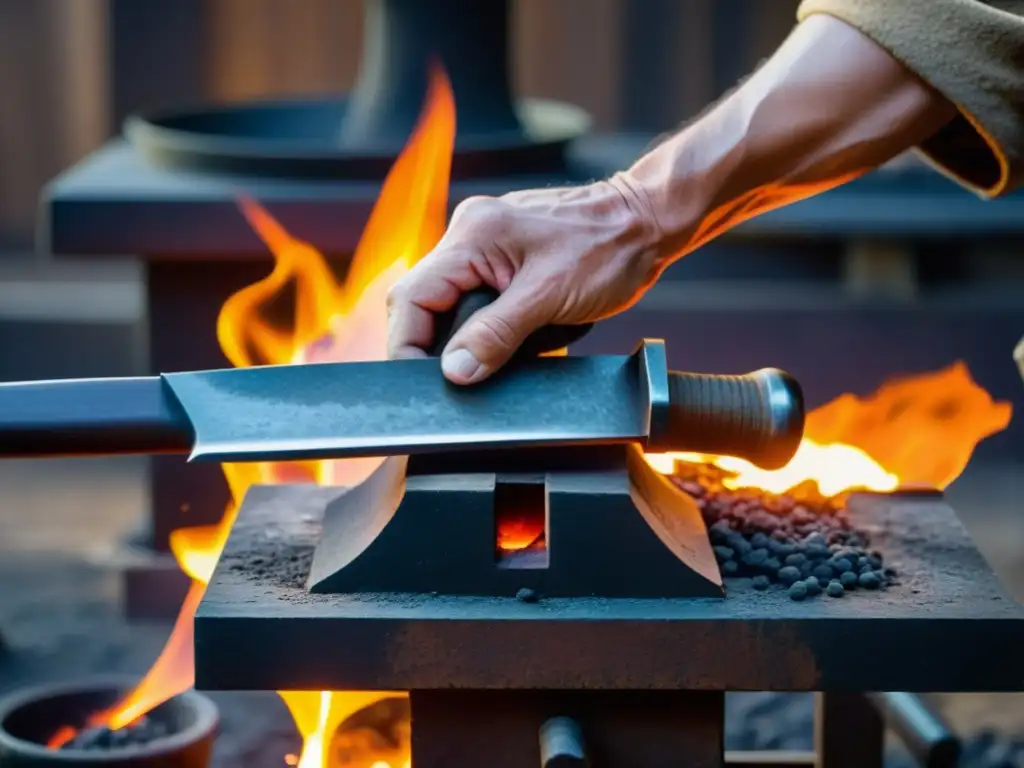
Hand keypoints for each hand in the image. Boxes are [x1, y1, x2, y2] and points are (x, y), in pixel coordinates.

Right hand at [386, 174, 665, 383]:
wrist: (646, 222)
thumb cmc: (609, 248)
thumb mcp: (550, 298)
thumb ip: (496, 335)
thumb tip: (454, 372)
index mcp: (472, 235)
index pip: (411, 298)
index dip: (408, 346)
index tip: (422, 384)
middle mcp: (470, 235)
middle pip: (424, 304)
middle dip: (436, 346)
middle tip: (459, 381)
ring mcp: (484, 245)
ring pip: (449, 307)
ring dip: (464, 338)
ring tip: (492, 358)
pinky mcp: (502, 259)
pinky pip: (475, 301)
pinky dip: (487, 327)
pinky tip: (513, 339)